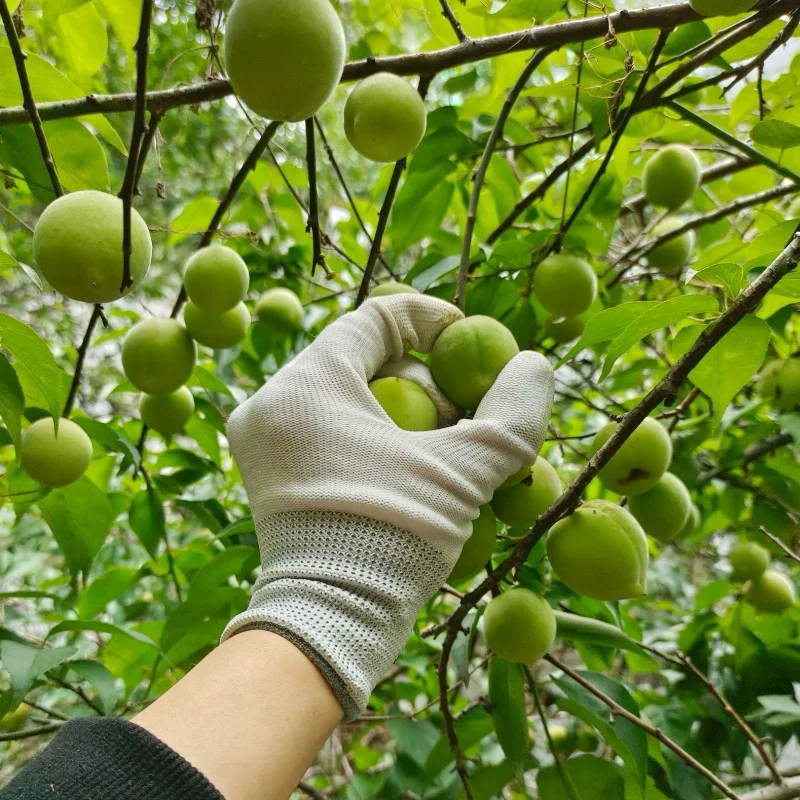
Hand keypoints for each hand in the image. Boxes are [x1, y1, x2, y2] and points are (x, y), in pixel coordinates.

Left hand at [223, 294, 553, 717]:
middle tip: (464, 416)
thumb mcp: (464, 473)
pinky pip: (327, 430)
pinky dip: (371, 438)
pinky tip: (408, 470)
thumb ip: (511, 414)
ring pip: (347, 397)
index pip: (376, 318)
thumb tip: (535, 365)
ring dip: (402, 414)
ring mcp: (262, 439)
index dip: (431, 321)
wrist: (327, 622)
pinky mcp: (267, 473)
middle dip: (424, 382)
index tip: (468, 342)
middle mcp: (271, 400)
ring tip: (443, 450)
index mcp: (308, 381)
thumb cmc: (392, 537)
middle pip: (364, 361)